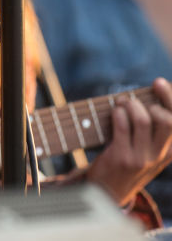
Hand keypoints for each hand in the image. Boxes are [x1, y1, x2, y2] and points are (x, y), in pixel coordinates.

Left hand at [87, 77, 171, 206]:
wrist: (109, 191)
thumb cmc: (128, 162)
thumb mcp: (149, 150)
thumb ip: (154, 130)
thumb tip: (150, 95)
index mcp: (171, 151)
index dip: (170, 98)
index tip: (159, 82)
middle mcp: (160, 155)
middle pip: (167, 120)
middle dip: (151, 99)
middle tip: (136, 96)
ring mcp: (142, 158)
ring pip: (144, 120)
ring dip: (131, 104)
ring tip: (122, 102)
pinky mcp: (122, 157)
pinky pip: (122, 126)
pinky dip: (118, 112)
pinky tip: (115, 111)